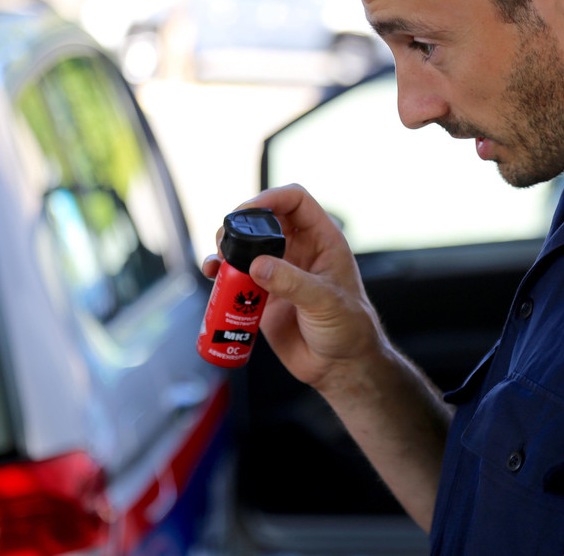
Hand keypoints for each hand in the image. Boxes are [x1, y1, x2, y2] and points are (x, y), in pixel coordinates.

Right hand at [203, 184, 385, 391]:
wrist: (341, 366)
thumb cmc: (350, 329)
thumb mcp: (326, 301)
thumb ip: (293, 282)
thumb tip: (257, 265)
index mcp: (322, 240)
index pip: (296, 201)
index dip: (272, 197)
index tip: (248, 210)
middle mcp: (299, 251)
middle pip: (264, 220)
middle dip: (241, 223)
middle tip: (226, 240)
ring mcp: (279, 272)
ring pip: (246, 247)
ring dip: (226, 248)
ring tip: (217, 261)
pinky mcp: (262, 295)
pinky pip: (237, 277)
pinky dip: (221, 274)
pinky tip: (214, 278)